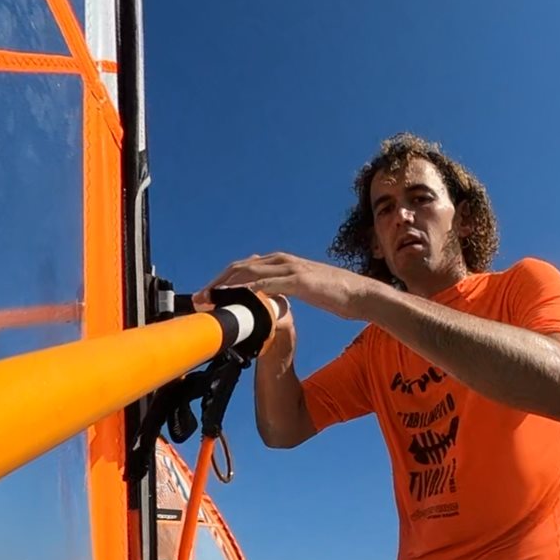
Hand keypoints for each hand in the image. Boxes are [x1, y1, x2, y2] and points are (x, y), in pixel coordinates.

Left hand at [198, 254, 364, 322]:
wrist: (360, 294)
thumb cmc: (333, 294)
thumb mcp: (301, 289)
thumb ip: (282, 289)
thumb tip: (266, 298)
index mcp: (280, 263)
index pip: (243, 268)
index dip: (221, 280)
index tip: (206, 295)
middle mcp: (281, 261)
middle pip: (239, 268)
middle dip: (216, 281)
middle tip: (199, 297)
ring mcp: (290, 269)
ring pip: (249, 272)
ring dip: (226, 285)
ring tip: (209, 298)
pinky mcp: (299, 280)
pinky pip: (268, 284)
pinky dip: (249, 289)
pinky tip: (236, 297)